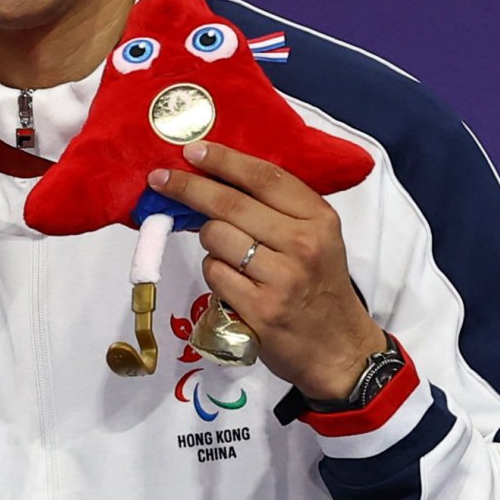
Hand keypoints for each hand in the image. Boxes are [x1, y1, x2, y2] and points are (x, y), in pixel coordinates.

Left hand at [149, 141, 387, 401]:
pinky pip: (214, 274)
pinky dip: (214, 274)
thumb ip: (279, 210)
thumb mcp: (318, 239)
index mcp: (318, 219)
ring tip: (227, 253)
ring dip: (209, 241)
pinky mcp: (259, 309)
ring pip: (216, 238)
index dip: (224, 161)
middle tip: (160, 180)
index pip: (264, 178)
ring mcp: (280, 278)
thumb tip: (218, 179)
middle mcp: (302, 244)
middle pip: (230, 204)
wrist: (338, 348)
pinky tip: (233, 283)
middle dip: (189, 188)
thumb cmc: (320, 287)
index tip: (193, 151)